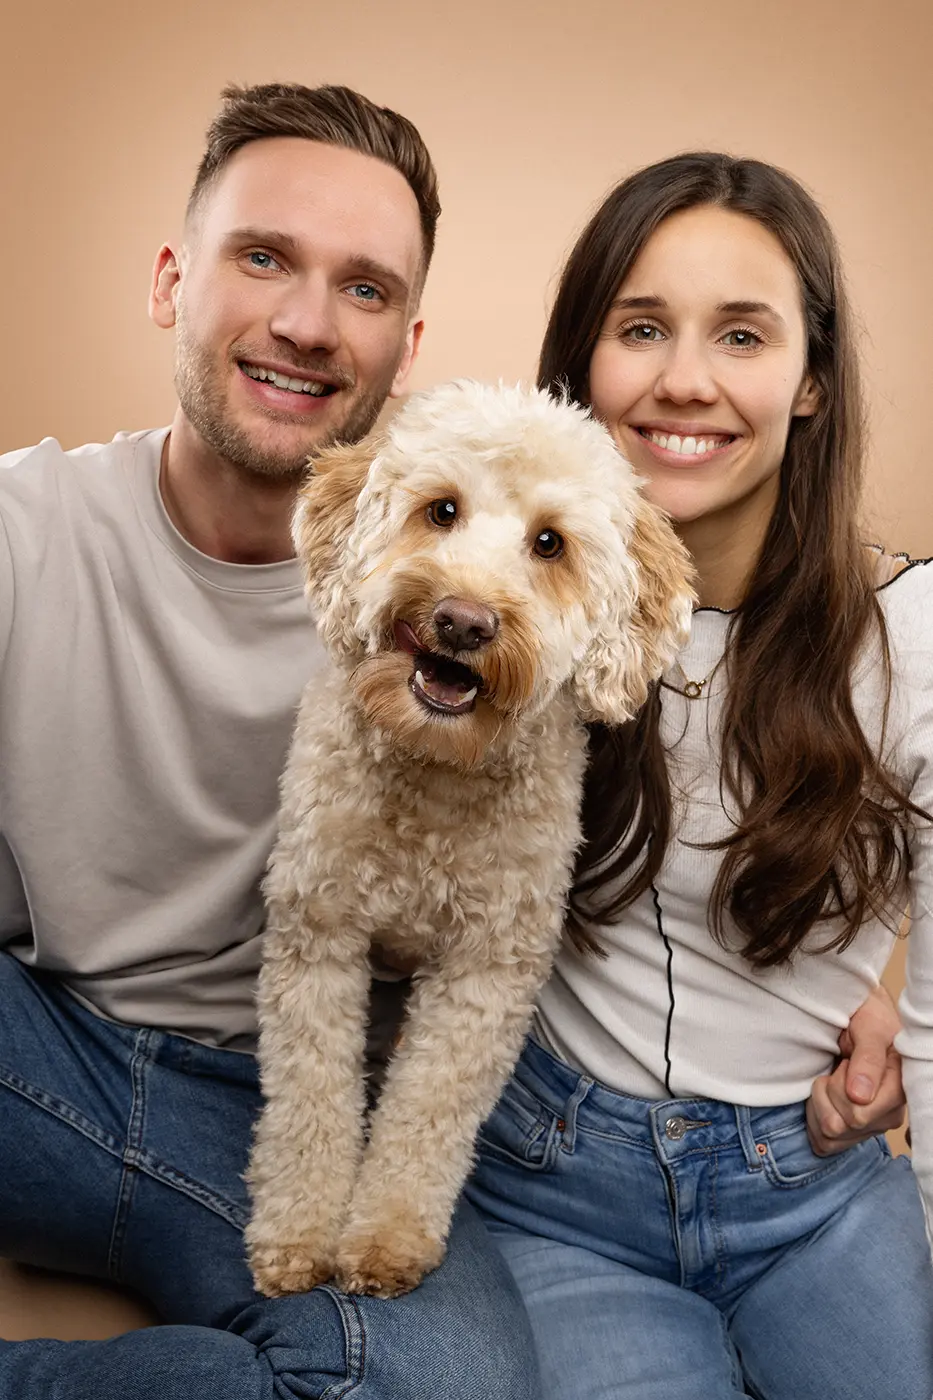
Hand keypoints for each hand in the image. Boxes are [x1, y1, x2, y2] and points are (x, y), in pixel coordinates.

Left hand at [806, 982, 906, 1155]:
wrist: (859, 1017)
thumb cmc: (867, 1018)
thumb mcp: (870, 1028)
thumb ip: (868, 1058)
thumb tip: (860, 1096)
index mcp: (899, 1090)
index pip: (857, 1114)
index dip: (840, 1088)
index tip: (846, 1061)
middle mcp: (890, 1114)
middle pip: (840, 1125)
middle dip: (827, 1092)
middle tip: (836, 1067)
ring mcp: (872, 1126)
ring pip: (829, 1136)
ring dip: (819, 1105)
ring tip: (830, 1079)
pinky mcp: (854, 1132)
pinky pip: (824, 1142)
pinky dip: (814, 1119)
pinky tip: (823, 1098)